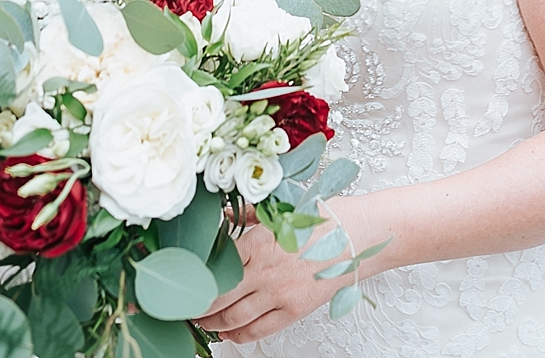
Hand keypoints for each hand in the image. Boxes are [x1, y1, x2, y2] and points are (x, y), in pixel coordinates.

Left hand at [197, 223, 346, 342]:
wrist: (358, 237)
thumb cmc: (325, 220)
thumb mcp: (282, 208)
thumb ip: (249, 215)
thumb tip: (226, 216)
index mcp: (257, 244)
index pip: (214, 268)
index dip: (196, 278)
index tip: (186, 281)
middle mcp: (263, 273)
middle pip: (218, 297)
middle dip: (198, 305)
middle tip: (186, 306)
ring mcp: (278, 295)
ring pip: (234, 317)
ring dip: (213, 322)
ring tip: (201, 321)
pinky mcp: (293, 310)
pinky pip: (259, 329)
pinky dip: (239, 335)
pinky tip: (228, 333)